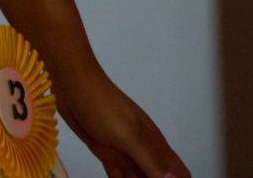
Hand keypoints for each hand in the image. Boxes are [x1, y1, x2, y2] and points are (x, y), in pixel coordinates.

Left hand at [53, 66, 187, 177]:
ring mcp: (125, 151)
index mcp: (155, 145)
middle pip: (159, 177)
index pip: (180, 173)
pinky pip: (118, 175)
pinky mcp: (107, 152)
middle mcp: (143, 151)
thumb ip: (151, 160)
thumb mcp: (129, 136)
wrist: (72, 84)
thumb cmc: (102, 106)